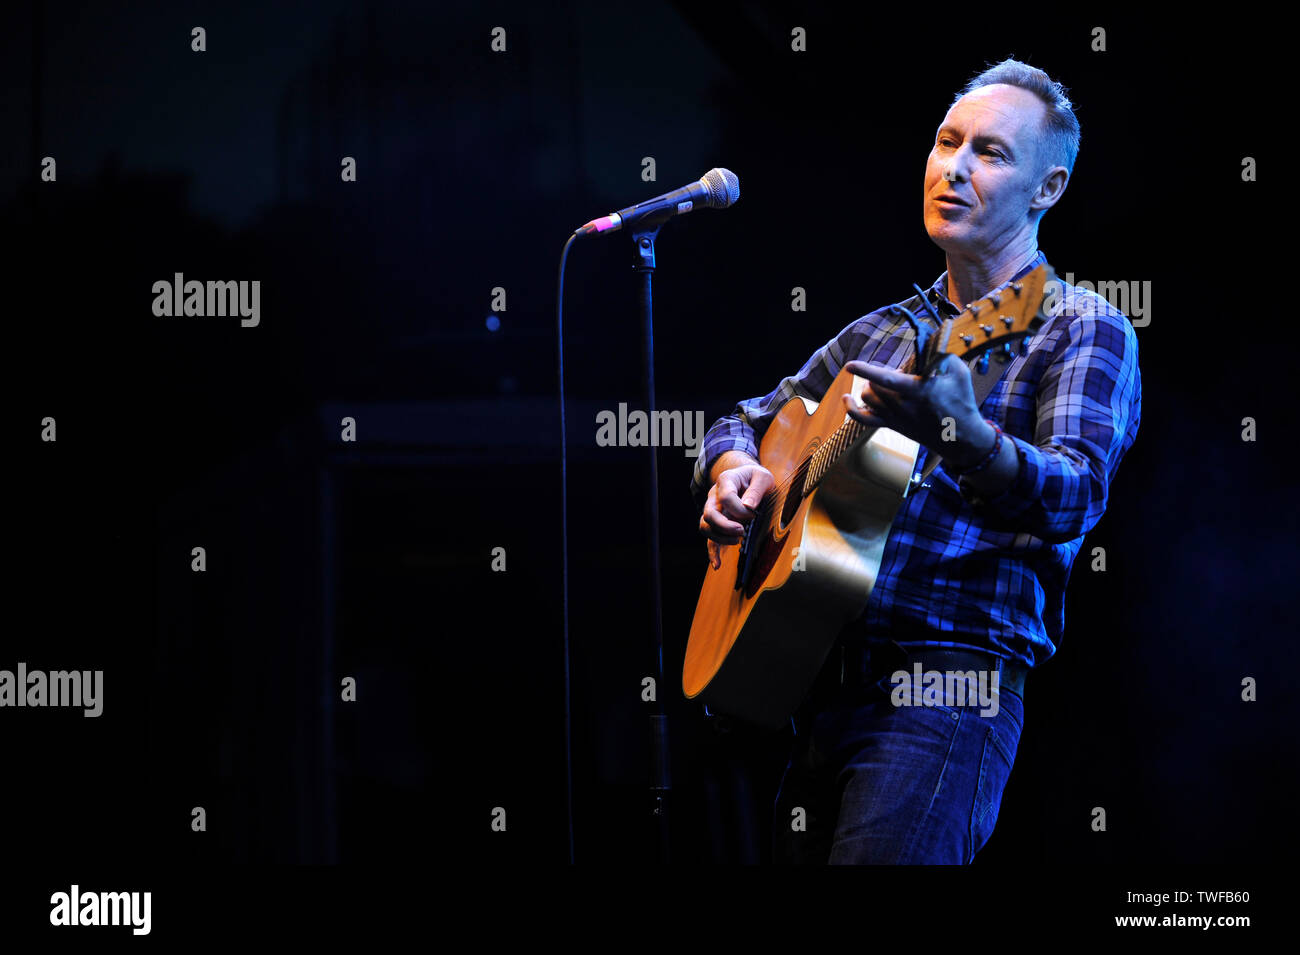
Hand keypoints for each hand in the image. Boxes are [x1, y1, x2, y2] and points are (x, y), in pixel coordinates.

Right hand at [699, 463, 774, 568]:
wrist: (748, 477)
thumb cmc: (756, 477)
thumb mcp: (763, 477)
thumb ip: (757, 490)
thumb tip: (748, 507)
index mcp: (726, 480)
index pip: (726, 497)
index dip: (740, 509)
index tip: (754, 513)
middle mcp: (714, 495)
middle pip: (709, 514)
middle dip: (725, 526)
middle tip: (742, 531)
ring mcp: (712, 509)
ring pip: (705, 526)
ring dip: (719, 537)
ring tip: (737, 540)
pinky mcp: (716, 522)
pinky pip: (709, 538)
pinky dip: (712, 552)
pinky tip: (717, 564)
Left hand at [840, 355, 992, 465]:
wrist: (960, 437)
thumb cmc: (961, 401)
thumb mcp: (959, 373)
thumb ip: (942, 355)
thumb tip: (928, 342)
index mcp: (919, 391)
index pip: (887, 380)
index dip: (867, 371)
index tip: (850, 365)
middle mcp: (903, 406)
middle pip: (874, 385)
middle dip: (881, 374)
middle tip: (901, 374)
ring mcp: (895, 418)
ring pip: (867, 398)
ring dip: (871, 385)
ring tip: (888, 384)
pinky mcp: (892, 425)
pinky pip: (863, 419)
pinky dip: (852, 409)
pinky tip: (846, 398)